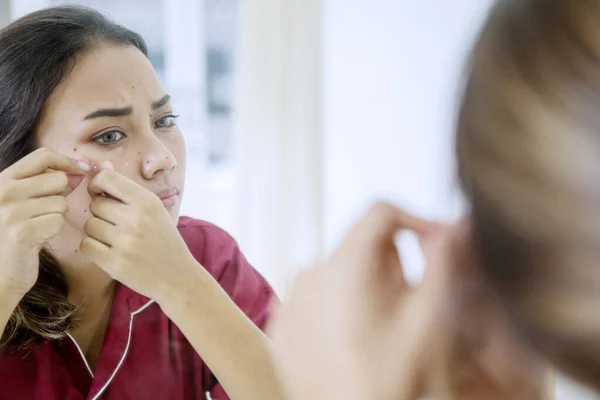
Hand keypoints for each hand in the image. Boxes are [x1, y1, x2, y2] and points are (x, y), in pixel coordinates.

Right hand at [0, 148, 88, 295]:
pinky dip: (54, 229)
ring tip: (38, 225)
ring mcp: (10, 211)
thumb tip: (81, 167)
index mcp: (3, 180)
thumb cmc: (20, 232)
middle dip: (61, 195)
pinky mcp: (21, 231)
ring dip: (57, 215)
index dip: (67, 160)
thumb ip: (51, 182)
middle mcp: (3, 191)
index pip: (43, 155)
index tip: (82, 168)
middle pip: (58, 179)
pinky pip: (58, 220)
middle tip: (44, 211)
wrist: (2, 270)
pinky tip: (39, 237)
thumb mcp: (28, 200)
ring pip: (61, 202)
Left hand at [79, 162, 195, 301]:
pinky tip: (109, 251)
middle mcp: (136, 219)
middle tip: (117, 224)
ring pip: (89, 225)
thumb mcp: (153, 209)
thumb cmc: (162, 239)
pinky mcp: (115, 263)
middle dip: (101, 213)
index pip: (106, 178)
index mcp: (147, 201)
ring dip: (96, 232)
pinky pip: (86, 245)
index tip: (102, 194)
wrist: (178, 276)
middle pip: (95, 204)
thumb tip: (100, 166)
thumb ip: (126, 189)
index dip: (97, 184)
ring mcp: (125, 242)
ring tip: (116, 239)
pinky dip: (93, 248)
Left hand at [268, 203, 551, 399]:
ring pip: (339, 271)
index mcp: (345, 263)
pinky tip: (349, 343)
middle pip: (361, 244)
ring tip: (377, 331)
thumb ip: (443, 264)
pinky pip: (315, 296)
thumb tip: (456, 225)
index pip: (381, 212)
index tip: (436, 246)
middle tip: (406, 307)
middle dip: (391, 265)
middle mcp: (309, 271)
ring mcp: (290, 297)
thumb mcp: (427, 320)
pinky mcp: (280, 321)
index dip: (416, 221)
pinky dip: (336, 307)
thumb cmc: (387, 379)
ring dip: (364, 288)